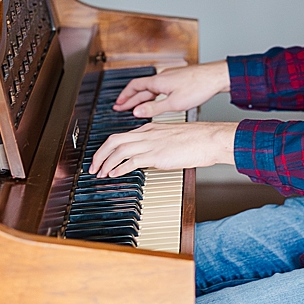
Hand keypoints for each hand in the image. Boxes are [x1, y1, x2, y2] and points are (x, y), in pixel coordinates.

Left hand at [89, 121, 237, 177]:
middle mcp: (146, 134)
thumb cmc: (196, 139)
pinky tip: (114, 174)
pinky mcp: (156, 155)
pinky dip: (119, 168)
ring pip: (118, 150)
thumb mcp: (171, 138)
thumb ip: (157, 144)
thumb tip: (149, 157)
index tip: (102, 158)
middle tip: (93, 167)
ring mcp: (151, 143)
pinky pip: (131, 160)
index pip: (121, 136)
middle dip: (99, 154)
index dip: (108, 148)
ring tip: (100, 173)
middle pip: (113, 140)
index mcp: (149, 128)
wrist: (209, 139)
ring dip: (106, 163)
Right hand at [112, 59, 230, 117]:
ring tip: (135, 106)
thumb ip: (154, 108)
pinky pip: (160, 88)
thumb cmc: (199, 87)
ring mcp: (170, 77)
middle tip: (121, 107)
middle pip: (141, 88)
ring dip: (142, 97)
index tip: (117, 103)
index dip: (124, 96)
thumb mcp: (174, 103)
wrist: (216, 77)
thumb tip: (137, 112)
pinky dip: (154, 96)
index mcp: (158, 81)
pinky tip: (156, 101)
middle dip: (130, 98)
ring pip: (151, 88)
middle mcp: (162, 77)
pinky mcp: (178, 79)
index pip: (134, 87)